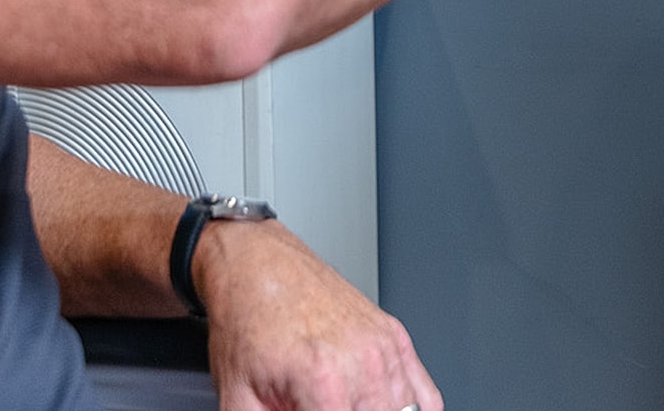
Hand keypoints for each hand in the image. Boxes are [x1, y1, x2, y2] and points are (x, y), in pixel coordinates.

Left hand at [197, 218, 441, 410]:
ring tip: (349, 405)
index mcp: (324, 382)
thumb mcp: (237, 396)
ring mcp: (385, 349)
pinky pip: (426, 395)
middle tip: (323, 410)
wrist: (258, 267)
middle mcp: (363, 363)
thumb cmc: (248, 321)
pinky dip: (413, 410)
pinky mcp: (395, 337)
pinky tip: (385, 408)